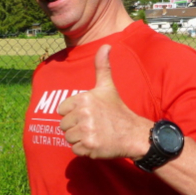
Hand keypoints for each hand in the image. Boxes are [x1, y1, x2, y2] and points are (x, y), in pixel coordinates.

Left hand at [58, 44, 150, 159]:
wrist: (133, 133)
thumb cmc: (117, 110)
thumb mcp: (107, 87)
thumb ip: (102, 66)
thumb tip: (106, 45)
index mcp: (84, 99)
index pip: (62, 110)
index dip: (73, 113)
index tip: (88, 114)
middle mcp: (83, 114)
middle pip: (63, 125)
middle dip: (75, 127)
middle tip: (93, 125)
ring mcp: (86, 131)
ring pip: (68, 138)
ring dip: (79, 139)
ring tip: (94, 133)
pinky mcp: (89, 146)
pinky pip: (75, 149)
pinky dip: (83, 149)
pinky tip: (96, 143)